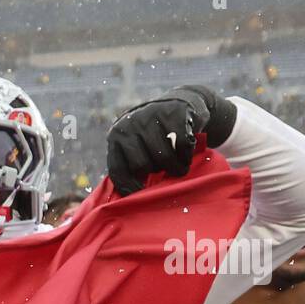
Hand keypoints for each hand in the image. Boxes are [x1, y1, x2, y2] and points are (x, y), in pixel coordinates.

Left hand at [106, 85, 235, 194]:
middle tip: (164, 170)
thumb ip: (129, 165)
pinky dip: (187, 155)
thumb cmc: (157, 136)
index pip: (118, 169)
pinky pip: (183, 147)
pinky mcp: (175, 113)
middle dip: (156, 172)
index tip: (141, 197)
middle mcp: (131, 125)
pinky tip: (186, 152)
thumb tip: (127, 200)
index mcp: (117, 136)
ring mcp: (152, 116)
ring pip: (164, 158)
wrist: (182, 102)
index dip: (129, 187)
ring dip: (175, 168)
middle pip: (142, 165)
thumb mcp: (137, 146)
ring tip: (178, 165)